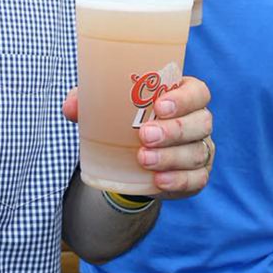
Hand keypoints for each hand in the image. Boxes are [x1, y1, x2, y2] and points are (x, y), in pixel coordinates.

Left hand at [62, 76, 214, 198]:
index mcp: (183, 95)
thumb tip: (71, 108)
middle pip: (201, 121)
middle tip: (145, 136)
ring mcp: (201, 149)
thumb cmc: (124, 120)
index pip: (197, 92)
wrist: (130, 157)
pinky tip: (159, 181)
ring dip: (171, 157)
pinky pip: (196, 179)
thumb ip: (88, 101)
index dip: (185, 98)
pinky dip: (178, 180)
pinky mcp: (196, 175)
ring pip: (197, 152)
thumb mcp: (107, 107)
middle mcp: (197, 121)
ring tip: (143, 159)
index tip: (160, 105)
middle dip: (174, 129)